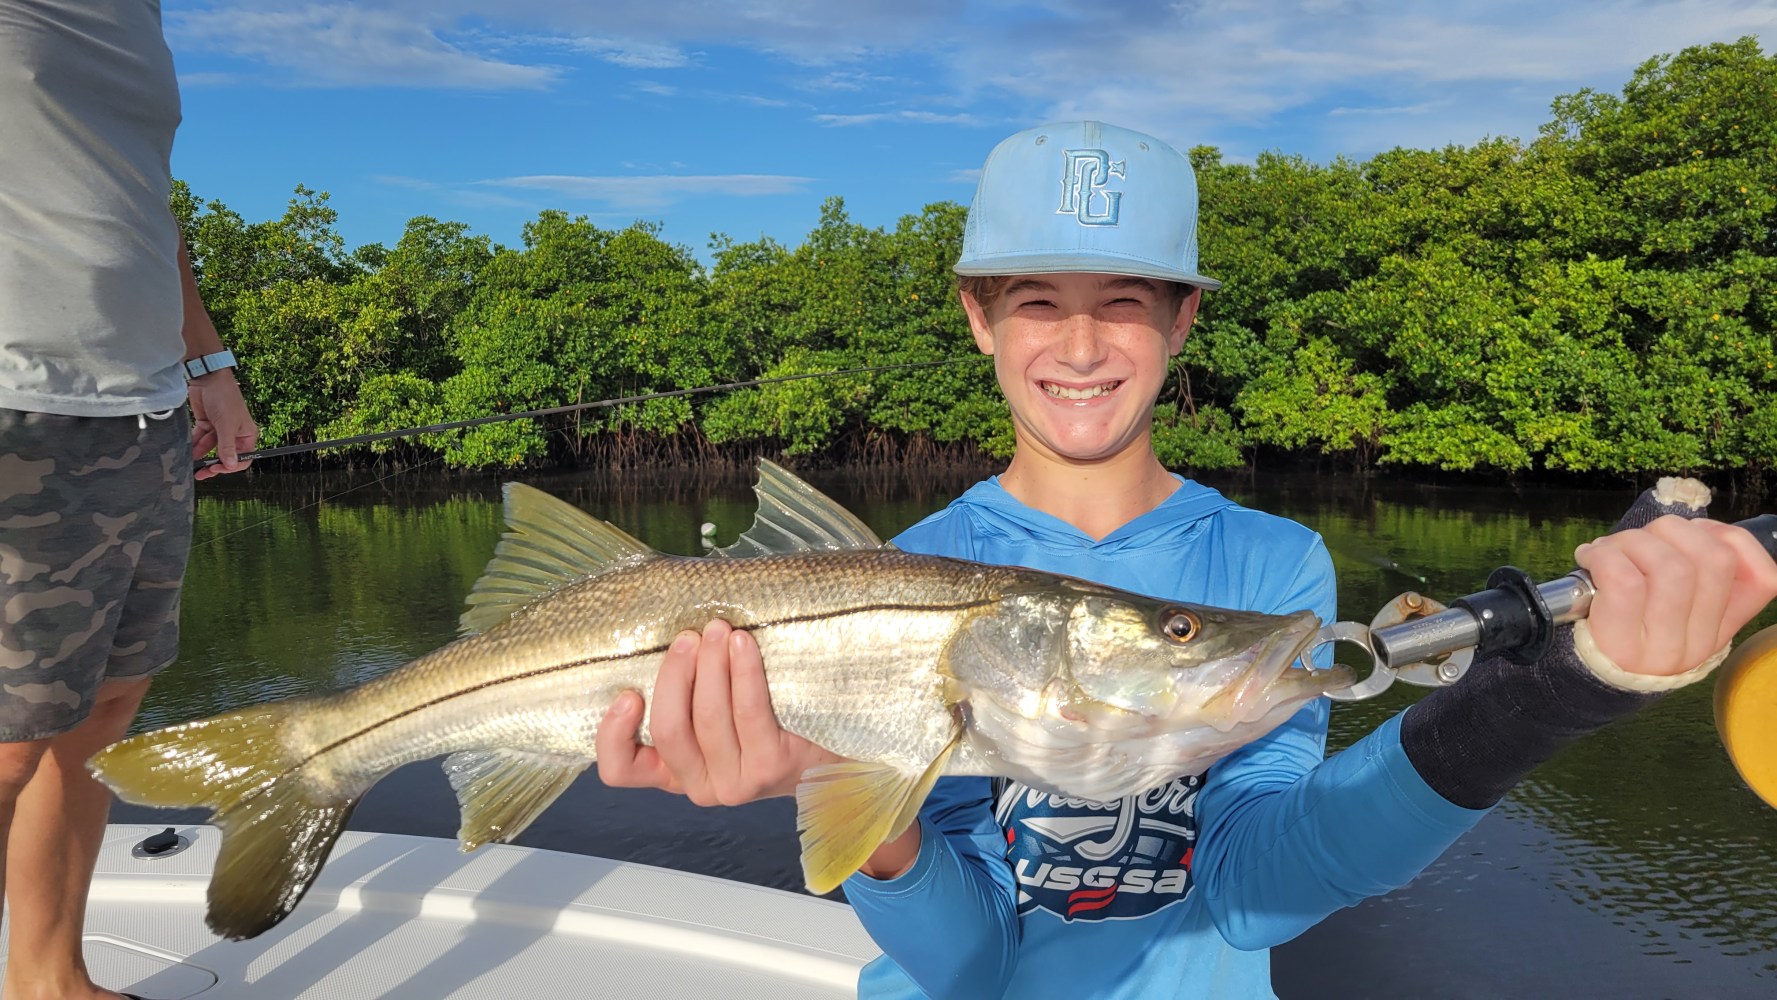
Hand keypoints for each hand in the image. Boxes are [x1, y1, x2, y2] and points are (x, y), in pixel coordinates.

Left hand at [188, 372, 257, 479]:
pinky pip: (200, 439)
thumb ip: (227, 447)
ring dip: (201, 456)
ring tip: (190, 463)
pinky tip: (187, 451)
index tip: (217, 469)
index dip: (230, 466)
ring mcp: (219, 430)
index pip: (242, 458)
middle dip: (214, 465)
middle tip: (202, 474)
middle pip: (225, 456)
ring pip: (210, 449)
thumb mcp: (227, 425)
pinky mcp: (206, 425)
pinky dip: (194, 445)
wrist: (208, 378)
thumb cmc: (224, 398)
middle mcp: (234, 434)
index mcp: (246, 435)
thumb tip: (231, 466)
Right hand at [595, 620, 843, 805]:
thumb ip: (686, 697)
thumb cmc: (765, 724)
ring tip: (718, 629)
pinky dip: (743, 671)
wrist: (829, 753)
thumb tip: (669, 637)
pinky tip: (743, 643)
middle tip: (688, 637)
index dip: (613, 734)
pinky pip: (748, 711)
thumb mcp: (715, 719)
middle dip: (674, 675)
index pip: (620, 770)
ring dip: (710, 665)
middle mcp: (699, 786)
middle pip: (668, 729)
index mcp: (673, 773)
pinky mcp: (769, 768)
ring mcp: (734, 784)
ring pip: (707, 717)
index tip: (627, 693)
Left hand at [1575, 515, 1776, 676]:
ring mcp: (1662, 647)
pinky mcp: (1619, 642)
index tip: (1693, 532)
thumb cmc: (1625, 627)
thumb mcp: (1673, 608)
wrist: (1583, 677)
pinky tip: (1590, 558)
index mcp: (1718, 629)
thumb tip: (1704, 529)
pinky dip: (1603, 555)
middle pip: (1713, 559)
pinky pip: (1624, 578)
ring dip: (1632, 540)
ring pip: (1671, 565)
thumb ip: (1696, 575)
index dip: (1732, 539)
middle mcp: (1698, 642)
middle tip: (1636, 540)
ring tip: (1607, 550)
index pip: (1761, 579)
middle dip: (1671, 530)